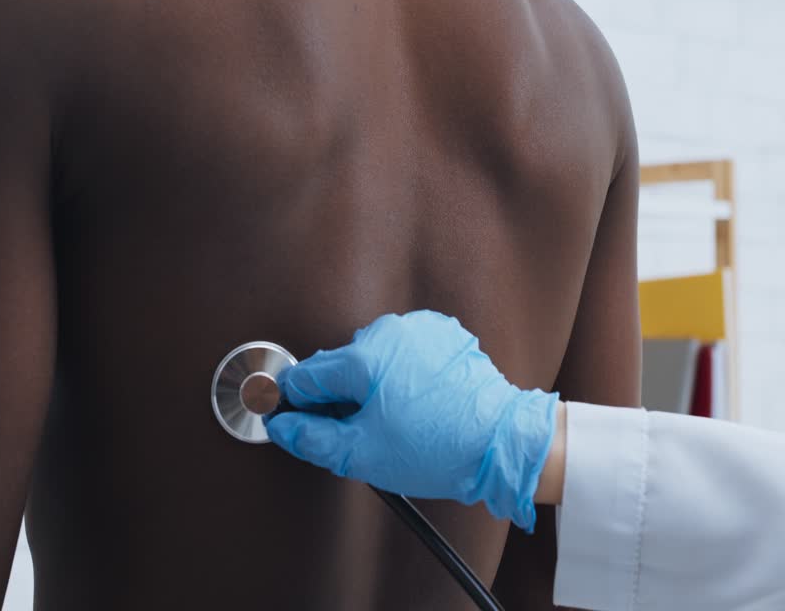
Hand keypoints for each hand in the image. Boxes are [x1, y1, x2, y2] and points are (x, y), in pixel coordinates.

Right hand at [265, 311, 558, 530]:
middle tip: (355, 433)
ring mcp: (419, 329)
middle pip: (340, 365)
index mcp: (363, 357)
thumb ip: (312, 437)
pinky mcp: (444, 334)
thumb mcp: (362, 454)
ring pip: (373, 356)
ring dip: (371, 384)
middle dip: (338, 397)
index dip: (294, 402)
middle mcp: (389, 332)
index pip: (306, 376)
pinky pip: (405, 350)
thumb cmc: (438, 448)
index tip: (292, 419)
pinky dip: (401, 372)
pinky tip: (414, 403)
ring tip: (392, 420)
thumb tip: (283, 426)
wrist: (502, 442)